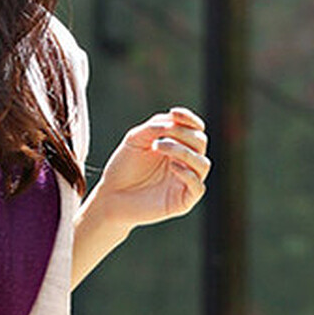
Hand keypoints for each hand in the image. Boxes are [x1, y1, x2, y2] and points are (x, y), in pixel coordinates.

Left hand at [95, 106, 208, 231]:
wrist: (111, 195)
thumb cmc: (123, 166)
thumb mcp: (135, 139)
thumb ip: (153, 127)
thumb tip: (172, 123)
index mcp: (177, 146)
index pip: (195, 129)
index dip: (189, 119)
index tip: (174, 113)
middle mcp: (185, 163)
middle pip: (200, 142)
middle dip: (182, 134)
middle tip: (158, 137)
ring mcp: (185, 182)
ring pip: (202, 163)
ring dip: (183, 151)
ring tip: (158, 147)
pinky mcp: (183, 201)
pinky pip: (198, 186)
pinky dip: (188, 174)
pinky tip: (172, 166)